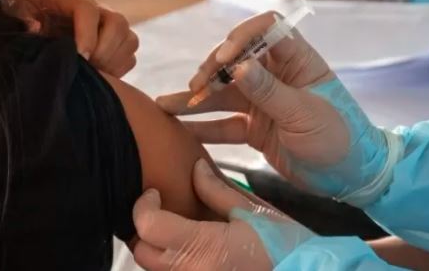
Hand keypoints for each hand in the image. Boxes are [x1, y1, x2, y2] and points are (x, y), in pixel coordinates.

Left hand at [8, 0, 138, 76]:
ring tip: (93, 72)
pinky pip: (131, 53)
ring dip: (113, 60)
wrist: (30, 28)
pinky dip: (118, 67)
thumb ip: (21, 20)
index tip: (80, 57)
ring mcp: (106, 20)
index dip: (87, 34)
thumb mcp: (13, 18)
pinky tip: (99, 73)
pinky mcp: (116, 38)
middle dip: (104, 50)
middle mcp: (91, 4)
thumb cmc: (20, 23)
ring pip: (129, 38)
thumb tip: (35, 27)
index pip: (87, 8)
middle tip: (88, 67)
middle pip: (117, 22)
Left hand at [133, 159, 313, 270]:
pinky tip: (189, 246)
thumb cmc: (286, 247)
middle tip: (160, 208)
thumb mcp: (254, 211)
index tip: (153, 192)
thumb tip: (195, 168)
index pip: (149, 226)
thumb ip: (217, 190)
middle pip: (142, 252)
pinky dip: (173, 261)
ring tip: (173, 226)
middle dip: (144, 228)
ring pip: (154, 268)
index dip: (143, 206)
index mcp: (204, 248)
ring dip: (157, 247)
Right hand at [157, 12, 400, 205]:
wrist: (351, 177)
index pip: (266, 30)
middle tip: (194, 88)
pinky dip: (203, 127)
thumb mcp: (305, 114)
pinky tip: (179, 129)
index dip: (241, 37)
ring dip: (197, 99)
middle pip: (235, 61)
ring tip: (165, 107)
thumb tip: (237, 66)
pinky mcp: (254, 128)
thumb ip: (270, 91)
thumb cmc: (339, 138)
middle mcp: (276, 76)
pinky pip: (224, 124)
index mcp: (297, 61)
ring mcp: (263, 102)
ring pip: (223, 93)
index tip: (223, 59)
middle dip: (211, 71)